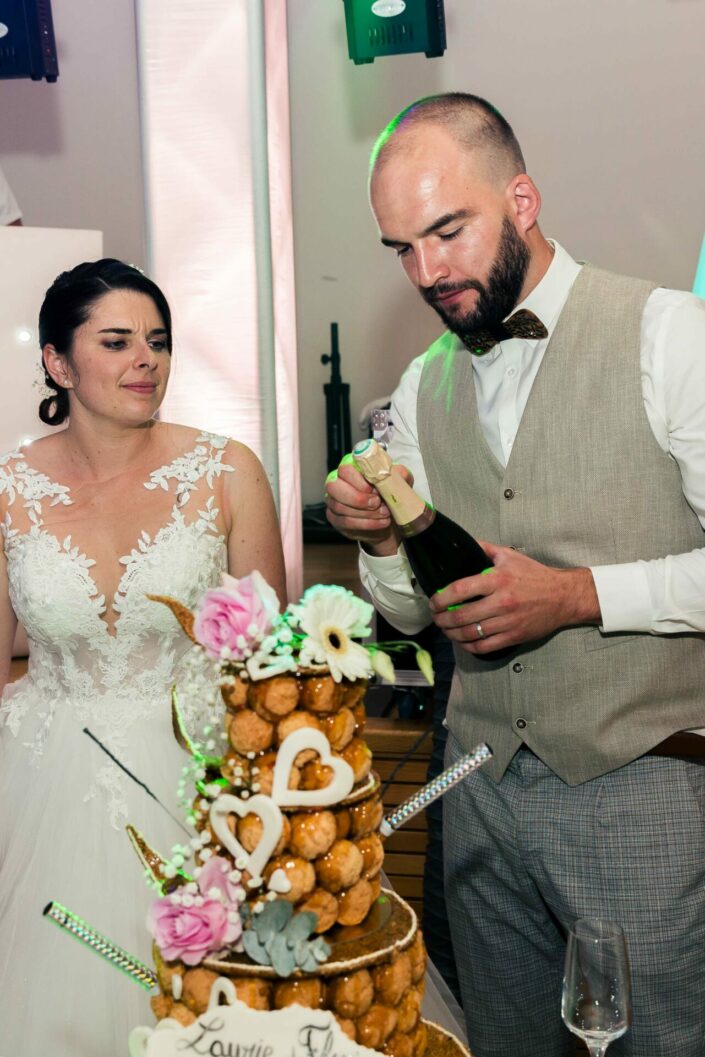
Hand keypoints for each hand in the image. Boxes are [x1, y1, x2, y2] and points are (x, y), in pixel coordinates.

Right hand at [324, 454, 410, 554]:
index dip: (359, 480)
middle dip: (358, 497)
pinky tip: (381, 522)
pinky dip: (367, 523)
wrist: (390, 519)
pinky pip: (346, 522)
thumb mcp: (399, 482)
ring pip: (340, 507)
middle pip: (334, 487)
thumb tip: (393, 472)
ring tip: (385, 513)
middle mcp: (338, 484)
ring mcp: (334, 502)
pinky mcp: (336, 520)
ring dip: (366, 512)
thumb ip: (398, 474)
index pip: (344, 469)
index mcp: (351, 470)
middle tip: (377, 502)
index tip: (375, 489)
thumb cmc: (390, 496)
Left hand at [428, 541, 600, 653]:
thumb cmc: (535, 575)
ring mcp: (508, 621)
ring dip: (452, 634)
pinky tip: (463, 641)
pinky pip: (485, 646)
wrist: (563, 596)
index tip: (434, 602)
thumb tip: (464, 543)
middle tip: (436, 618)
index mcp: (498, 580)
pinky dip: (469, 646)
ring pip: (471, 633)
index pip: (460, 590)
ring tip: (446, 629)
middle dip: (442, 619)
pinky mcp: (514, 636)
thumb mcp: (510, 556)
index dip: (441, 598)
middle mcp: (502, 602)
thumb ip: (484, 549)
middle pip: (461, 616)